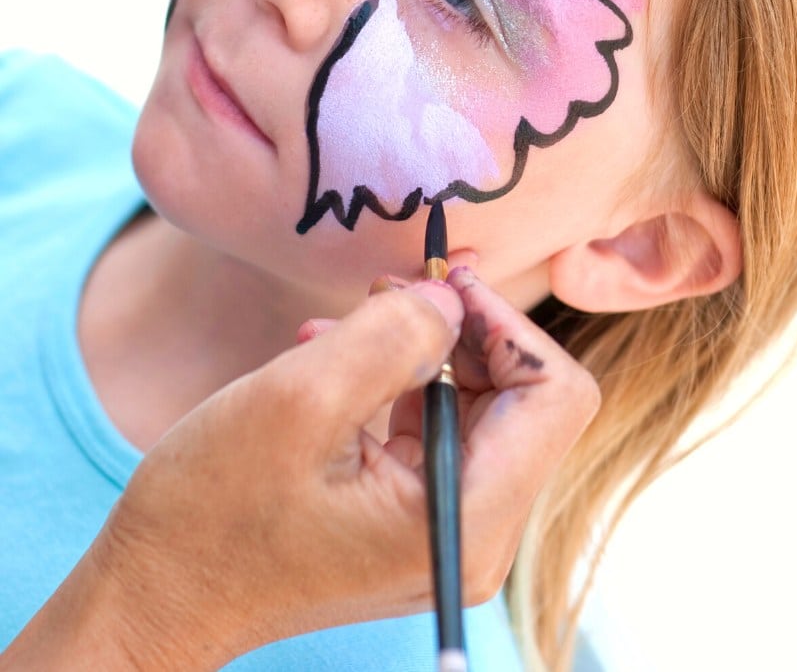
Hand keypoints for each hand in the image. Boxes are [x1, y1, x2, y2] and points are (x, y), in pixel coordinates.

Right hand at [36, 273, 595, 670]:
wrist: (156, 595)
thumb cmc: (215, 511)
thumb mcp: (300, 399)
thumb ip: (391, 334)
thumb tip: (452, 295)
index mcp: (466, 520)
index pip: (556, 395)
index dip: (505, 323)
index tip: (438, 285)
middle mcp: (475, 534)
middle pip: (524, 396)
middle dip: (463, 328)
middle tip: (391, 286)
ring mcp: (443, 529)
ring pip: (478, 404)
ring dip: (423, 348)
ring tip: (347, 322)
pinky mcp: (409, 518)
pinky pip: (435, 428)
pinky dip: (397, 380)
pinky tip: (333, 358)